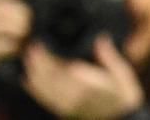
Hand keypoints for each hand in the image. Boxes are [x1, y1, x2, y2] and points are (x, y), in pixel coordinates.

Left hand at [21, 35, 144, 119]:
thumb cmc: (123, 97)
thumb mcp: (122, 75)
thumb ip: (109, 56)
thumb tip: (101, 37)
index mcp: (89, 84)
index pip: (63, 68)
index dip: (49, 56)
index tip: (40, 43)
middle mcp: (76, 95)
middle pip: (50, 77)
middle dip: (37, 61)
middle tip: (31, 45)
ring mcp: (69, 105)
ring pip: (45, 88)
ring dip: (33, 72)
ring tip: (27, 57)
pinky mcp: (65, 111)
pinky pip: (45, 100)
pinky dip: (34, 89)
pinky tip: (26, 79)